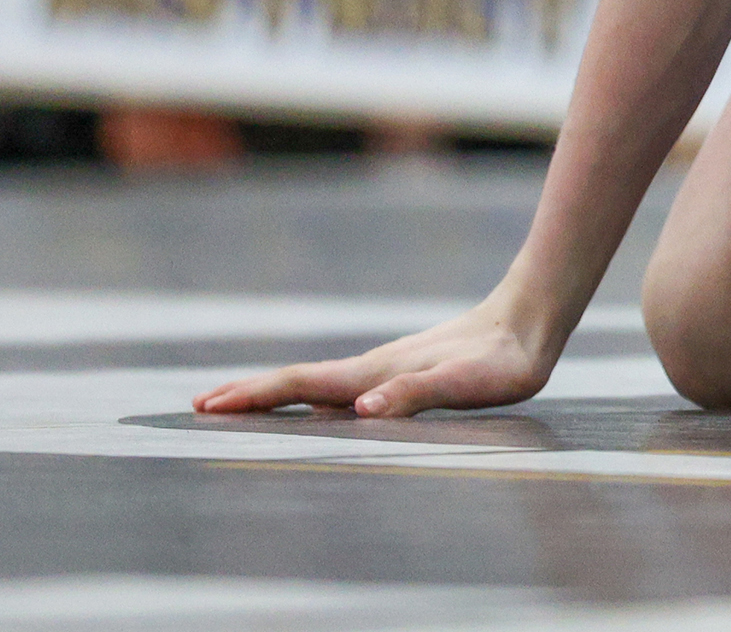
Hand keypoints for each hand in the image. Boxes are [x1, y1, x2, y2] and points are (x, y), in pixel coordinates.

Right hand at [191, 294, 558, 418]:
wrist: (530, 319)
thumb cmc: (501, 361)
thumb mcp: (463, 384)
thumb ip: (415, 394)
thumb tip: (361, 411)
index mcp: (377, 376)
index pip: (303, 385)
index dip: (256, 396)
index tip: (209, 403)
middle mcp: (374, 370)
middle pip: (299, 382)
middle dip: (249, 394)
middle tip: (200, 404)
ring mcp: (387, 368)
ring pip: (318, 382)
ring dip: (275, 393)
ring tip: (240, 402)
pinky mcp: (405, 371)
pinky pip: (344, 386)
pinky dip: (313, 395)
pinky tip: (316, 406)